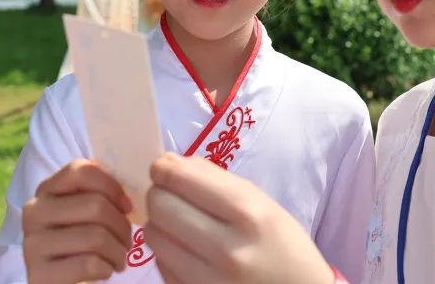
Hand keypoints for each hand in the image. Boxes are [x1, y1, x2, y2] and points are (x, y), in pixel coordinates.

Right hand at [22, 159, 132, 283]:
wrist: (58, 281)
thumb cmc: (78, 243)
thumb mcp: (81, 213)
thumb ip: (96, 193)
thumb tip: (128, 189)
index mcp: (46, 190)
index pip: (82, 171)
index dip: (113, 187)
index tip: (126, 207)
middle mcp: (34, 213)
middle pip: (95, 206)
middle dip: (122, 226)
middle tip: (127, 241)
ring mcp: (33, 244)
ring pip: (96, 236)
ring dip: (118, 251)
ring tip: (119, 258)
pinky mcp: (40, 274)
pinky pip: (89, 264)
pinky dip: (107, 268)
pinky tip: (105, 271)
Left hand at [143, 154, 335, 283]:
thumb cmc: (281, 243)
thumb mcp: (260, 202)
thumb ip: (213, 178)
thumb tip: (167, 163)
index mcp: (247, 213)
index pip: (179, 179)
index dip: (163, 170)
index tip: (164, 170)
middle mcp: (226, 249)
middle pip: (159, 205)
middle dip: (159, 194)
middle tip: (171, 196)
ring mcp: (208, 280)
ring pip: (153, 235)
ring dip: (160, 223)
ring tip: (180, 225)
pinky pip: (160, 263)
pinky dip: (167, 251)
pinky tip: (188, 251)